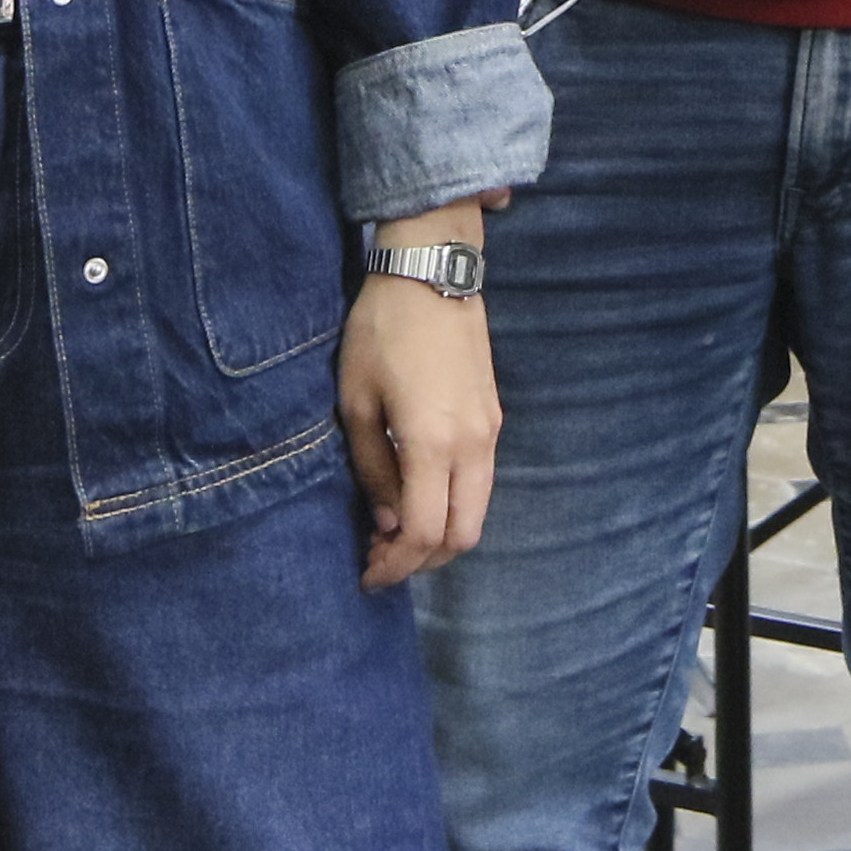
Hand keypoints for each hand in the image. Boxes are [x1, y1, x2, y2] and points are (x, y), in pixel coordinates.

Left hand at [341, 234, 500, 588]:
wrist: (433, 274)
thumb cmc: (381, 333)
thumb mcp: (356, 403)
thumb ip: (372, 469)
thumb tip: (387, 521)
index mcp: (432, 443)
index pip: (423, 532)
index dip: (395, 565)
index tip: (366, 575)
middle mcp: (472, 445)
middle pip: (463, 535)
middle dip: (423, 560)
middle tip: (381, 559)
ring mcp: (490, 432)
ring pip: (478, 511)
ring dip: (440, 534)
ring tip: (395, 530)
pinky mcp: (494, 418)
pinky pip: (481, 483)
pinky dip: (454, 506)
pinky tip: (418, 495)